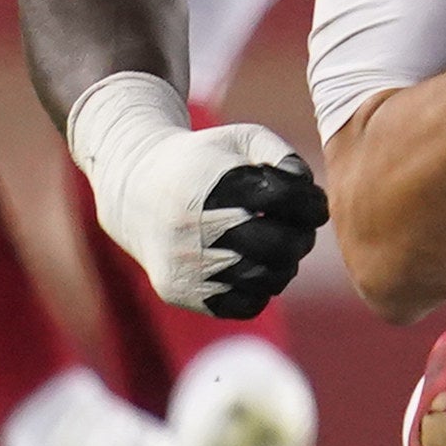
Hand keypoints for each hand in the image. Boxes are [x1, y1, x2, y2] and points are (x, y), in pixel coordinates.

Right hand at [75, 85, 325, 314]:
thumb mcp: (241, 140)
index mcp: (217, 186)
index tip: (311, 203)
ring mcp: (185, 263)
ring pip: (265, 281)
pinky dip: (261, 289)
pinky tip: (254, 266)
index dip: (311, 204)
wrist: (134, 187)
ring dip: (285, 266)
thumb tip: (307, 189)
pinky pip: (243, 305)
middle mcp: (196, 226)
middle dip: (302, 238)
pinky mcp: (178, 290)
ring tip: (276, 247)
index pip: (285, 200)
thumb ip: (285, 157)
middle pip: (280, 247)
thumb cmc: (204, 162)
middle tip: (300, 230)